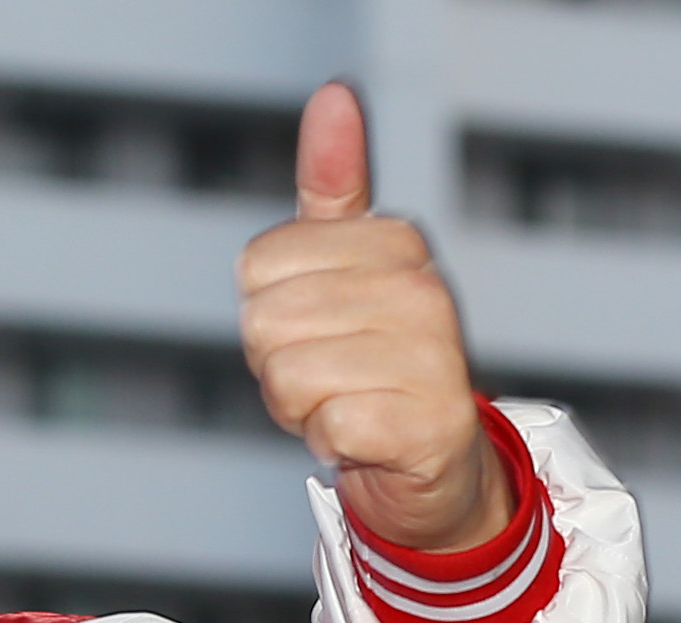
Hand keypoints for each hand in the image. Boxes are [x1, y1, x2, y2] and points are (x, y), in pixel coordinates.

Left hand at [239, 81, 510, 551]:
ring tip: (346, 403)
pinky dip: (330, 443)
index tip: (311, 326)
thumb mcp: (337, 267)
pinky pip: (328, 427)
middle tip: (327, 374)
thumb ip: (331, 186)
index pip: (256, 265)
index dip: (264, 308)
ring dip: (300, 407)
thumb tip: (333, 97)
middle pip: (263, 323)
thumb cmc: (363, 358)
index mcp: (395, 241)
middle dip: (275, 363)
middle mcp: (423, 289)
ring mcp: (435, 355)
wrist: (426, 456)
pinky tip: (365, 437)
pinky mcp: (431, 423)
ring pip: (288, 377)